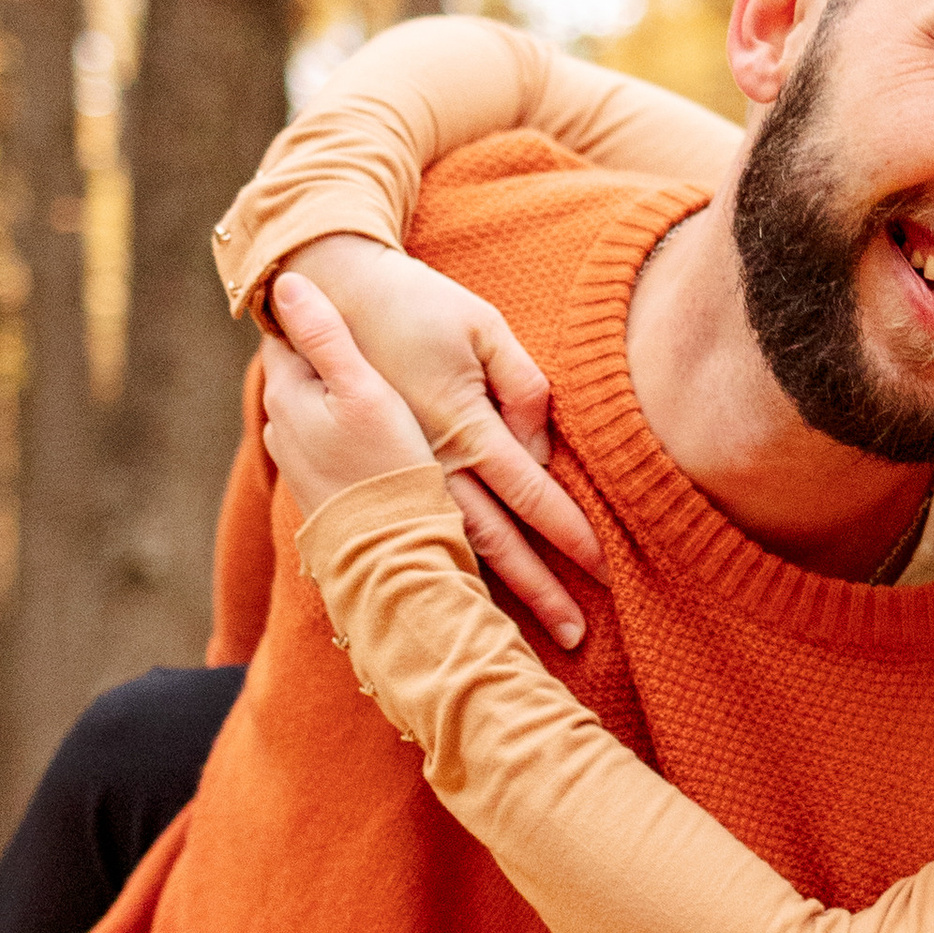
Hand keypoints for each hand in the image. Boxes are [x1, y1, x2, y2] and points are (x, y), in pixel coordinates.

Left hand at [262, 275, 440, 514]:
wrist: (391, 552)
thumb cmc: (386, 465)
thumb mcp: (362, 389)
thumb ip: (325, 334)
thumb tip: (285, 282)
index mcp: (285, 393)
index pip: (288, 333)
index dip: (315, 313)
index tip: (346, 298)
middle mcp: (281, 426)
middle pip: (302, 370)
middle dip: (329, 353)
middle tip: (371, 332)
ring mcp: (298, 460)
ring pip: (317, 407)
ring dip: (340, 393)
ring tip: (380, 381)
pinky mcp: (321, 486)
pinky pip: (330, 439)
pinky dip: (349, 427)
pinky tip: (380, 431)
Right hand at [272, 235, 603, 646]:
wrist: (331, 296)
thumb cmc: (417, 305)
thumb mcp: (482, 326)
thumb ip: (522, 384)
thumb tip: (541, 446)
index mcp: (461, 424)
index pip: (529, 492)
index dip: (568, 532)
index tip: (602, 568)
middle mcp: (430, 462)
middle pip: (494, 542)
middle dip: (538, 589)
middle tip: (576, 637)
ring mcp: (402, 474)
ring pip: (459, 546)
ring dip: (498, 592)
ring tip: (535, 633)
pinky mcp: (383, 473)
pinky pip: (426, 529)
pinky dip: (454, 566)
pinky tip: (473, 596)